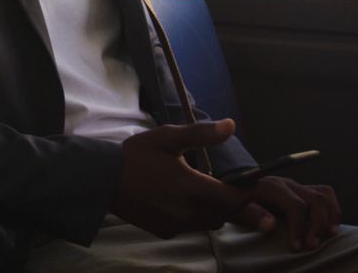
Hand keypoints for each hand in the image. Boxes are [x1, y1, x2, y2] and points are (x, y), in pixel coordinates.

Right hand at [112, 119, 253, 238]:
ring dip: (217, 211)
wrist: (102, 180)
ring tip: (211, 194)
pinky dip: (196, 217)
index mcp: (188, 186)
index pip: (234, 199)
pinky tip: (185, 202)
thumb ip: (200, 133)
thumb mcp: (166, 138)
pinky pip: (192, 227)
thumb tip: (231, 126)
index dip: (249, 194)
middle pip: (227, 214)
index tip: (255, 185)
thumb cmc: (135, 155)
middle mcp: (185, 210)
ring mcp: (175, 224)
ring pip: (211, 222)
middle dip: (236, 203)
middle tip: (238, 190)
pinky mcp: (166, 231)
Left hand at [233, 177, 340, 251]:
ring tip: (327, 237)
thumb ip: (250, 215)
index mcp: (269, 186)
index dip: (299, 227)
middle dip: (317, 224)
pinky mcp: (300, 191)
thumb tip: (271, 225)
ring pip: (323, 195)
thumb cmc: (230, 202)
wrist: (228, 191)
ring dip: (330, 217)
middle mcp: (285, 183)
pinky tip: (329, 227)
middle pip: (315, 199)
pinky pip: (325, 194)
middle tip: (311, 246)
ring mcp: (294, 186)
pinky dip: (332, 210)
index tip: (296, 247)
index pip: (295, 205)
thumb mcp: (232, 208)